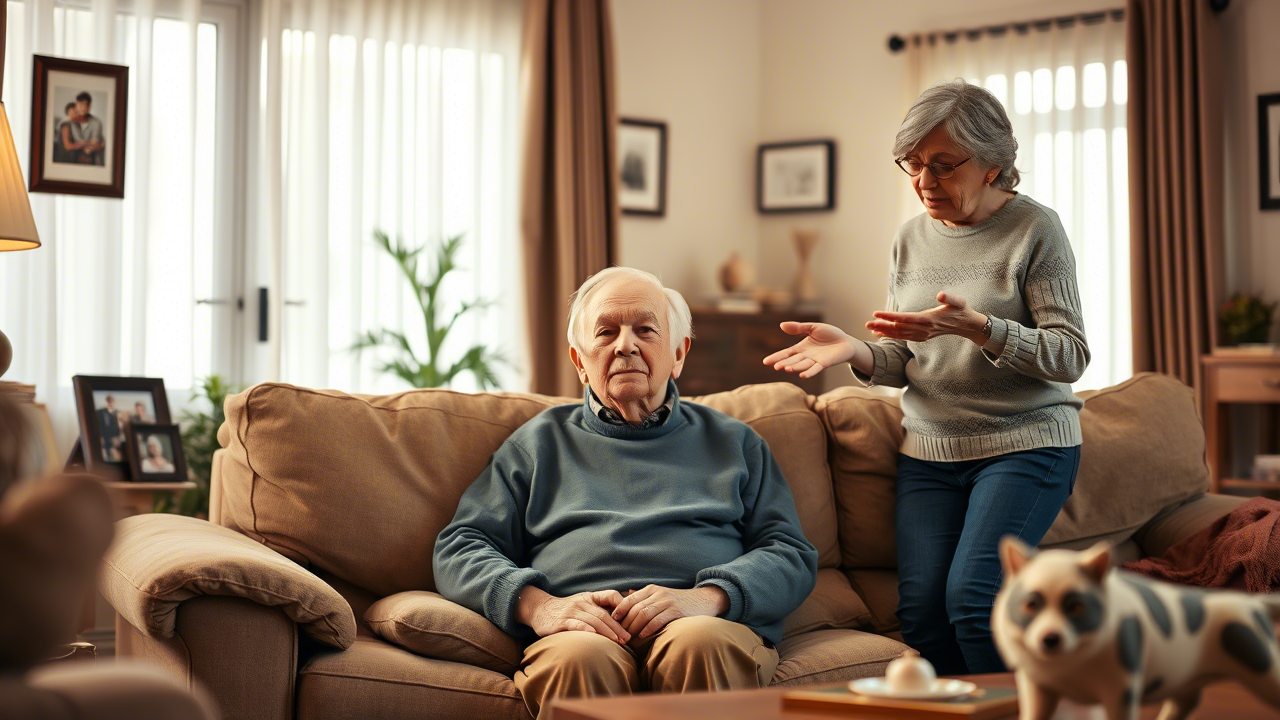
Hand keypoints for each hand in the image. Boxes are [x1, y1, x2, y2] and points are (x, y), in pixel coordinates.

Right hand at [516, 587, 630, 643]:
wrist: (539, 609)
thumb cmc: (566, 610)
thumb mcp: (583, 603)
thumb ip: (599, 608)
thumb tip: (623, 618)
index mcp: (590, 597)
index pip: (610, 595)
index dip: (623, 604)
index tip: (631, 618)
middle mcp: (582, 603)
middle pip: (604, 614)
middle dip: (618, 627)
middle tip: (628, 638)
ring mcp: (571, 612)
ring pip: (593, 620)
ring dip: (607, 632)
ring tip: (618, 642)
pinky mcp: (561, 622)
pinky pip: (576, 625)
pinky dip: (586, 630)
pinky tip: (594, 636)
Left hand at [611, 585, 728, 641]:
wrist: (703, 600)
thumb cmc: (678, 601)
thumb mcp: (660, 595)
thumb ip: (644, 597)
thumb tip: (626, 597)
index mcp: (651, 589)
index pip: (629, 599)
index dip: (619, 611)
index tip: (611, 622)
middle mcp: (657, 593)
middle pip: (635, 608)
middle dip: (625, 623)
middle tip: (619, 635)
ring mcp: (666, 601)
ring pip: (644, 614)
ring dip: (634, 628)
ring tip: (628, 639)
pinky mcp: (675, 610)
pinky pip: (657, 620)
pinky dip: (648, 629)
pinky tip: (642, 636)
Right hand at [762, 322, 857, 378]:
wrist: (846, 342)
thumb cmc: (830, 335)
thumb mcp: (813, 328)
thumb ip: (798, 328)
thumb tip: (781, 325)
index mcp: (801, 348)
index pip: (786, 353)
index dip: (776, 357)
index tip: (765, 362)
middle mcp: (806, 356)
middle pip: (792, 360)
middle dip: (784, 363)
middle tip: (775, 366)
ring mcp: (815, 361)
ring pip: (802, 365)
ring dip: (794, 367)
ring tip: (786, 369)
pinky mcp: (825, 364)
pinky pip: (815, 369)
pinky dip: (809, 372)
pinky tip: (802, 375)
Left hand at [866, 292, 986, 344]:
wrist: (966, 325)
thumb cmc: (961, 311)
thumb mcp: (958, 302)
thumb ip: (950, 298)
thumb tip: (940, 295)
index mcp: (929, 319)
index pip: (905, 318)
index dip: (890, 316)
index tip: (877, 313)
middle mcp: (924, 329)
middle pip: (899, 328)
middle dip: (882, 326)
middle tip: (866, 324)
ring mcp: (922, 334)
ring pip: (900, 334)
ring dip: (884, 331)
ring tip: (870, 328)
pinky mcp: (922, 336)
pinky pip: (904, 337)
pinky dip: (892, 335)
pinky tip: (883, 333)